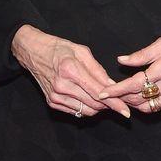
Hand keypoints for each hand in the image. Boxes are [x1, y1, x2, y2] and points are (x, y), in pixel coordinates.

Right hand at [12, 25, 129, 117]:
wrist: (34, 52)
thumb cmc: (59, 48)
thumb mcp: (82, 51)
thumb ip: (98, 70)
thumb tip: (113, 86)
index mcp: (70, 70)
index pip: (98, 92)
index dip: (115, 103)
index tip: (126, 110)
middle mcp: (61, 86)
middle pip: (94, 104)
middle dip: (108, 105)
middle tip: (118, 101)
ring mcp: (55, 96)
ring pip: (86, 111)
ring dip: (98, 107)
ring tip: (102, 97)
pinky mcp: (52, 102)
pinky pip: (76, 111)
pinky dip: (86, 107)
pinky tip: (88, 98)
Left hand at [108, 36, 160, 113]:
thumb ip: (141, 54)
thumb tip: (121, 60)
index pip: (135, 83)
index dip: (117, 89)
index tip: (103, 93)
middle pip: (139, 97)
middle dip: (121, 98)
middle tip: (109, 95)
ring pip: (148, 106)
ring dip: (132, 104)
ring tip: (121, 97)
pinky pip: (159, 107)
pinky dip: (146, 105)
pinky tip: (138, 99)